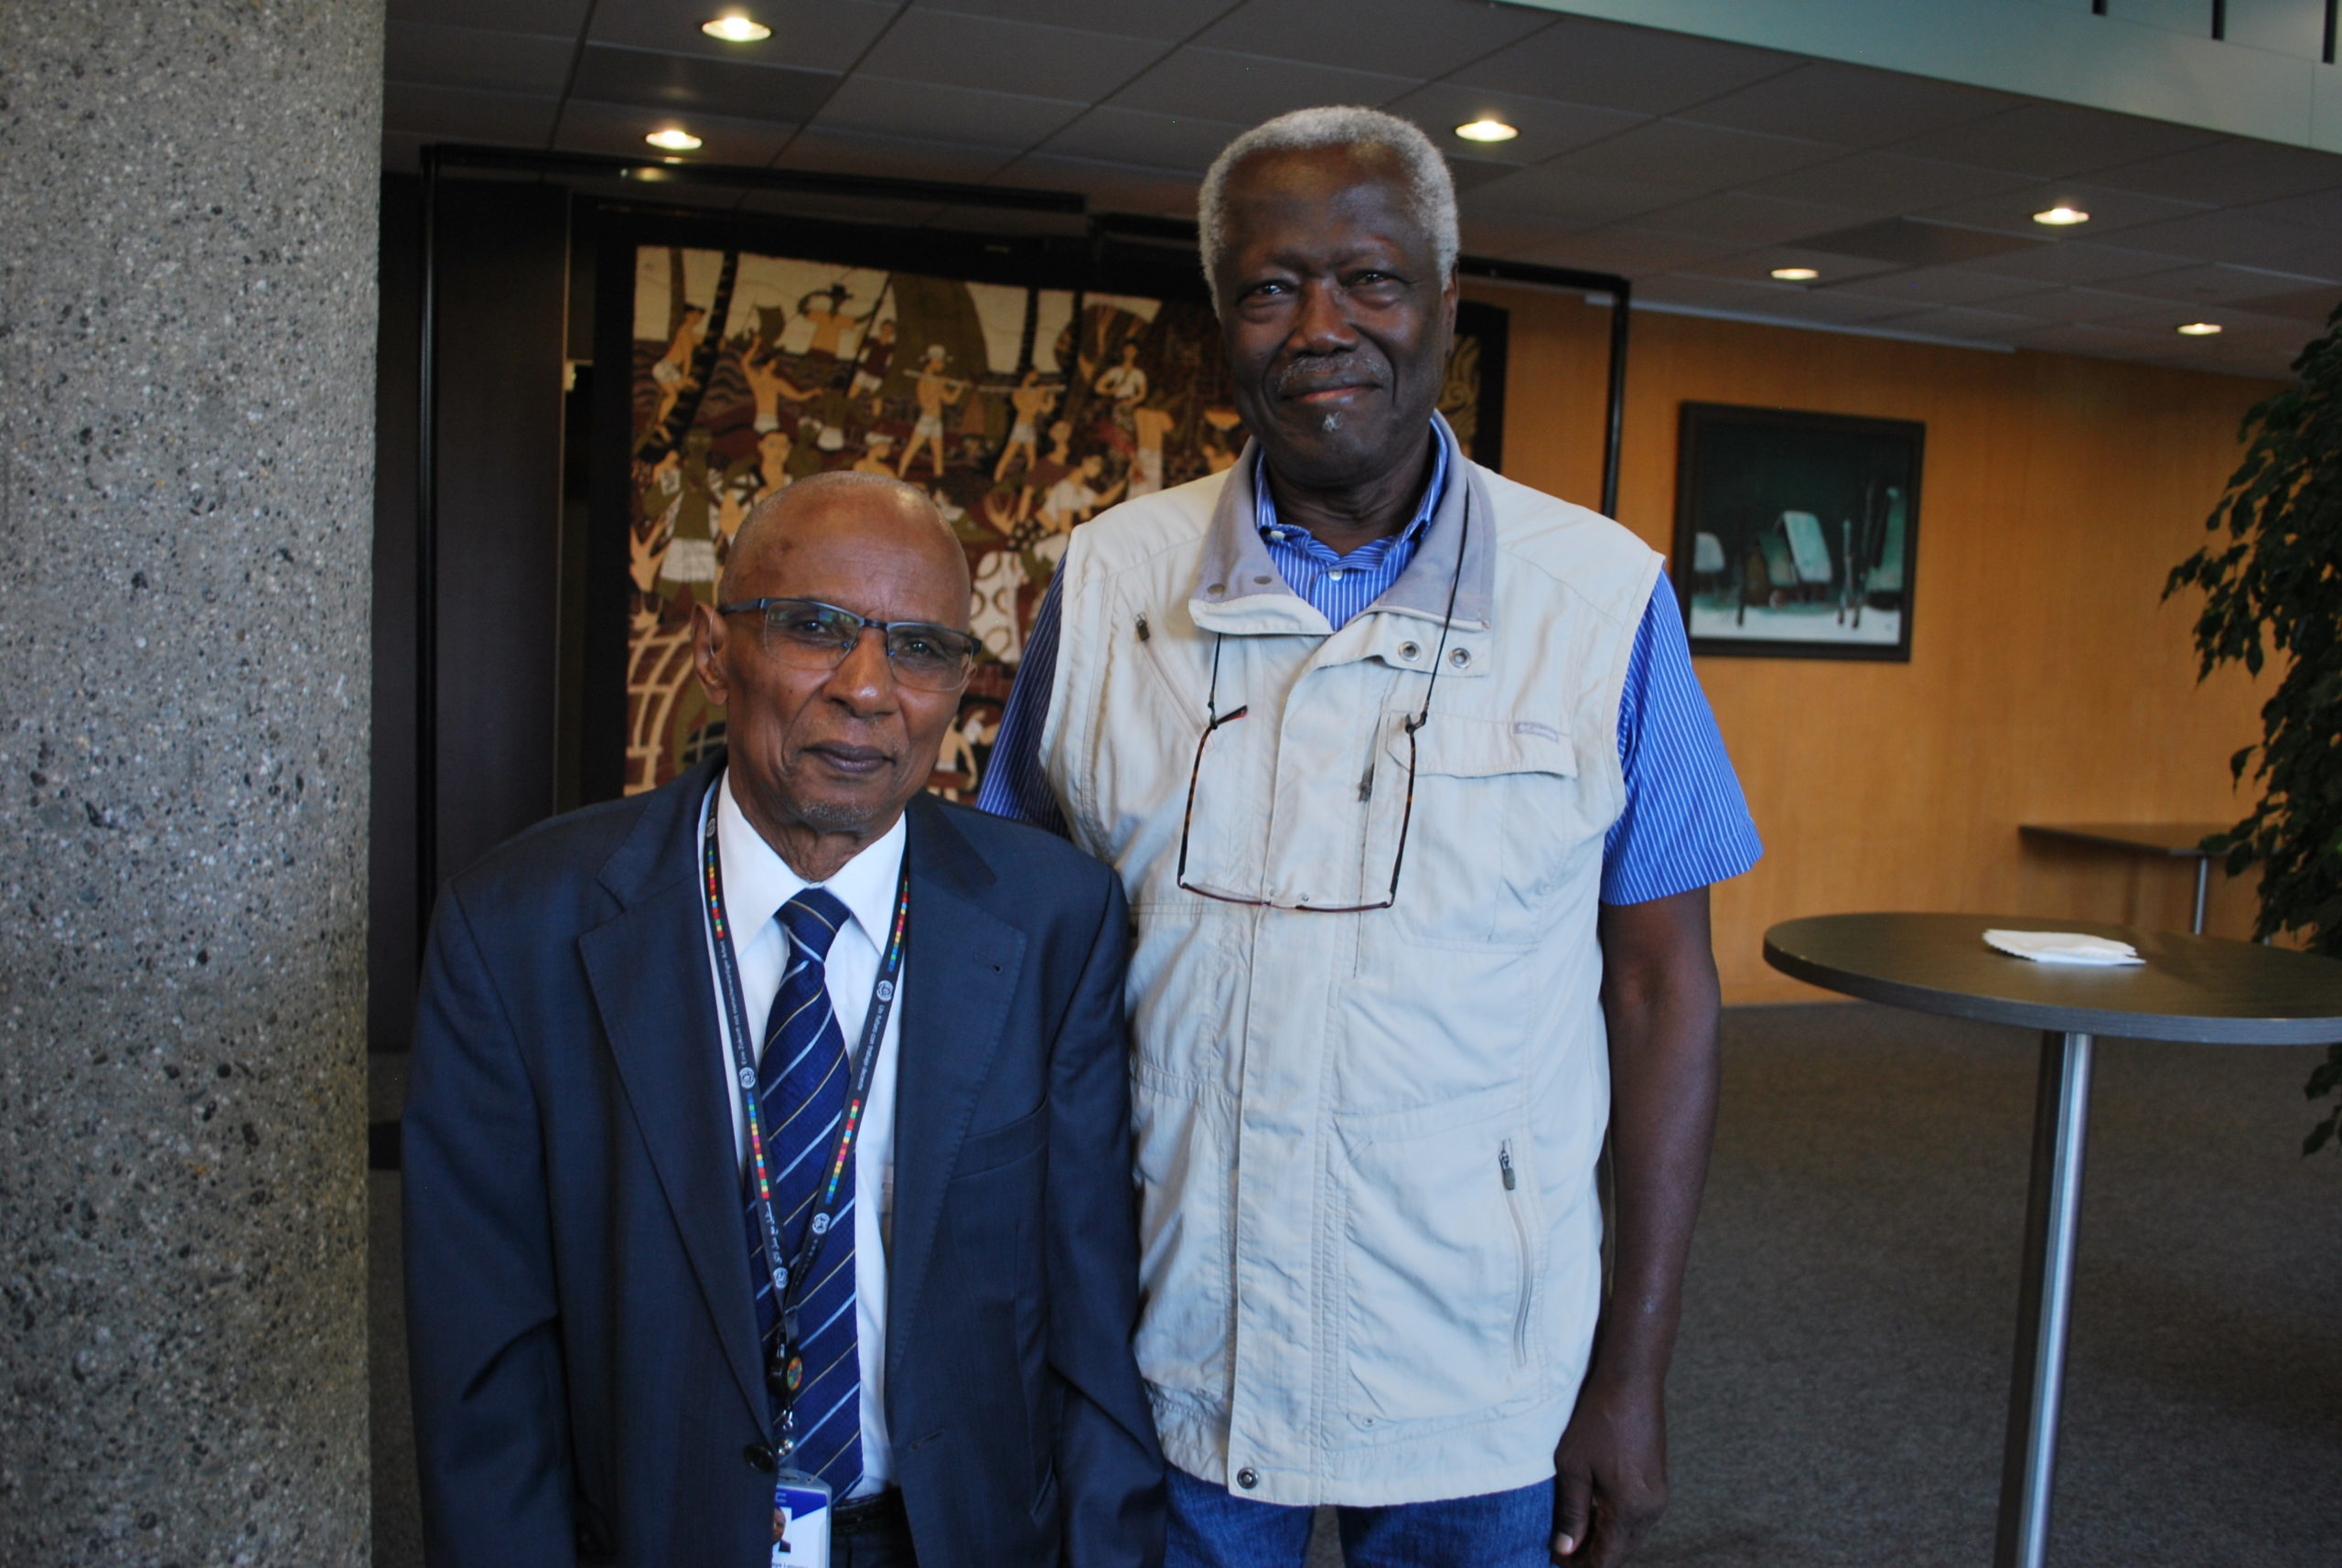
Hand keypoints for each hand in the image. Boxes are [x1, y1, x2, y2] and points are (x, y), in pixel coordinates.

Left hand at [1550, 1369, 1667, 1565]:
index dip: (1579, 1565)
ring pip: (1630, 1538)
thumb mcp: (1572, 1467)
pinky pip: (1637, 1520)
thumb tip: (1566, 1550)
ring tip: (1573, 1533)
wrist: (1631, 1383)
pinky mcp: (1658, 1484)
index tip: (1555, 1561)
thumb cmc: (1597, 1420)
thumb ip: (1571, 1513)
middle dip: (1592, 1557)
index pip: (1605, 1559)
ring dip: (1604, 1541)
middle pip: (1621, 1553)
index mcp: (1629, 1509)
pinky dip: (1615, 1525)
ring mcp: (1658, 1497)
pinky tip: (1594, 1513)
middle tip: (1561, 1550)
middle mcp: (1651, 1510)